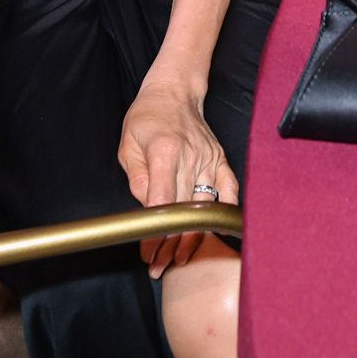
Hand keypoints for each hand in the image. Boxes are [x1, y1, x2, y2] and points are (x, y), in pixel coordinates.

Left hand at [118, 81, 237, 279]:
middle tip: (159, 266)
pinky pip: (228, 190)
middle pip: (184, 211)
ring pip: (204, 207)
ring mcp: (209, 158)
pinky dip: (222, 214)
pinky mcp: (220, 159)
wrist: (175, 91)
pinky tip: (213, 234)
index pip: (162, 202)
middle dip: (170, 244)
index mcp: (165, 151)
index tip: (148, 252)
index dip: (155, 233)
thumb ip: (137, 179)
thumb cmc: (147, 116)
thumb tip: (147, 211)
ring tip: (179, 259)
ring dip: (192, 237)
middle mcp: (191, 156)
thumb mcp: (128, 145)